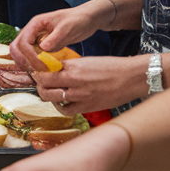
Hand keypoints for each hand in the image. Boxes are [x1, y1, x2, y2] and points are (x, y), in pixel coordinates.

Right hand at [10, 7, 96, 71]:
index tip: (40, 65)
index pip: (23, 42)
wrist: (87, 19)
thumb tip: (42, 48)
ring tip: (39, 72)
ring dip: (27, 64)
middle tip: (35, 71)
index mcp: (36, 24)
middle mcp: (32, 31)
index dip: (28, 55)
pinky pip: (31, 56)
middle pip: (16, 48)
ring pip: (21, 53)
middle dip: (23, 60)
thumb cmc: (78, 19)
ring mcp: (36, 39)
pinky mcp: (42, 46)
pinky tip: (44, 70)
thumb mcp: (68, 28)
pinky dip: (34, 64)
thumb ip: (55, 37)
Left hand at [32, 55, 147, 112]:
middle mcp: (74, 81)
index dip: (38, 72)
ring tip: (50, 91)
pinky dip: (59, 106)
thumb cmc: (112, 67)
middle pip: (44, 84)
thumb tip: (54, 70)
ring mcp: (79, 96)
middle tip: (41, 82)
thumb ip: (70, 66)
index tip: (38, 72)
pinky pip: (65, 110)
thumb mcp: (88, 61)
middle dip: (39, 84)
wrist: (131, 78)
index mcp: (74, 66)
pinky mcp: (86, 107)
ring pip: (50, 97)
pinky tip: (61, 101)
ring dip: (46, 94)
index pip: (45, 70)